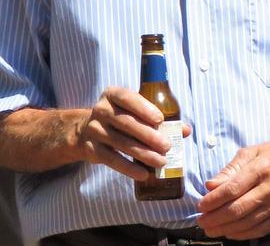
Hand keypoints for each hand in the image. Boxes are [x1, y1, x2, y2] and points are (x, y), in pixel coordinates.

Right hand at [74, 86, 189, 180]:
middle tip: (167, 146)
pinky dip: (128, 168)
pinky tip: (143, 173)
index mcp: (112, 95)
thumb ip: (158, 118)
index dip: (144, 108)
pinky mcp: (92, 149)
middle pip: (126, 123)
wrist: (84, 131)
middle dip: (149, 136)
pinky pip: (112, 159)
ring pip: (121, 143)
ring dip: (143, 154)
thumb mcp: (133, 111)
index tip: (160, 120)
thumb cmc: (119, 118)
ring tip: (161, 161)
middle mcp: (101, 110)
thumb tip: (185, 130)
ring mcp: (95, 130)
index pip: (127, 98)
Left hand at [195, 139, 269, 239]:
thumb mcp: (251, 152)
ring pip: (248, 222)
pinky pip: (261, 229)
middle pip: (238, 209)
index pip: (232, 189)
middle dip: (216, 218)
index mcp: (261, 168)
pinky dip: (243, 234)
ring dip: (226, 229)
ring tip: (211, 229)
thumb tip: (210, 186)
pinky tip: (230, 233)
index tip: (200, 206)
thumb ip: (229, 170)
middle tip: (202, 222)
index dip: (214, 200)